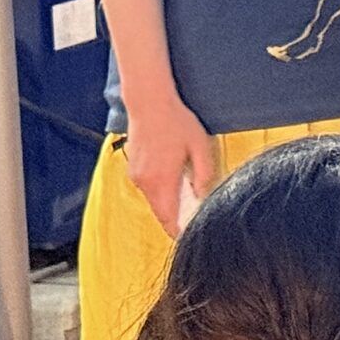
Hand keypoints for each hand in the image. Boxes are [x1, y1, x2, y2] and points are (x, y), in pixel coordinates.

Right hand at [123, 93, 217, 237]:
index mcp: (162, 181)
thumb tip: (205, 197)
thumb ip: (204, 175)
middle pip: (161, 213)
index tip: (192, 236)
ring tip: (189, 196)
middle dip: (176, 219)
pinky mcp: (134, 168)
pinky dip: (162, 190)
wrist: (149, 103)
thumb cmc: (176, 122)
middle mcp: (145, 183)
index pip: (168, 219)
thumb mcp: (199, 147)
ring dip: (170, 203)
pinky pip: (149, 188)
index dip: (179, 232)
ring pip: (155, 200)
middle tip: (194, 219)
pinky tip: (175, 177)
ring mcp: (136, 176)